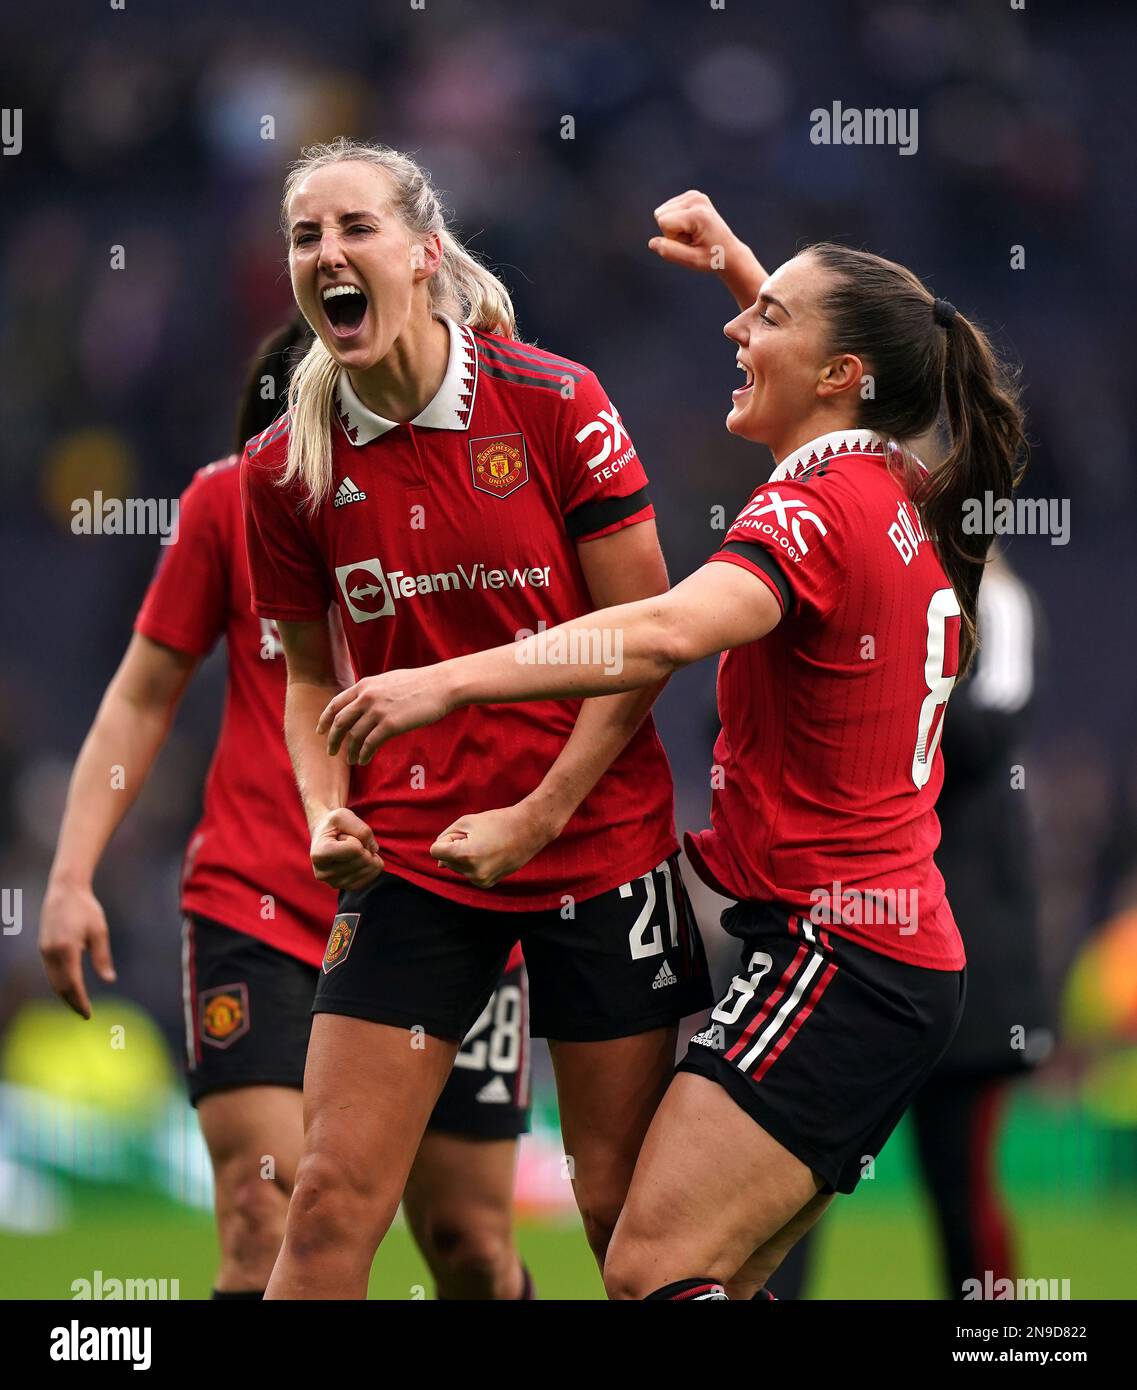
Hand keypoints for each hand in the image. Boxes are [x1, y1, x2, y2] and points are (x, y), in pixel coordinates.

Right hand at [39, 881, 116, 1018]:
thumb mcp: (99, 932)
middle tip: (84, 1015)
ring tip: (77, 1005)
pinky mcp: (43, 947)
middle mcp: (51, 953)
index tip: (88, 1015)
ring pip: (53, 981)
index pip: (73, 985)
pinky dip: (59, 983)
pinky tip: (69, 988)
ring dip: (64, 995)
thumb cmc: (86, 908)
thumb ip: (102, 957)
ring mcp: (44, 950)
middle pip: (60, 987)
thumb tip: (109, 980)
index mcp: (67, 950)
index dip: (80, 1001)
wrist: (65, 889)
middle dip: (71, 1002)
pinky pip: (50, 972)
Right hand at [310, 807, 384, 889]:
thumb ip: (361, 829)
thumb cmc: (334, 825)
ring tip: (352, 851)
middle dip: (364, 846)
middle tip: (349, 842)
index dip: (355, 837)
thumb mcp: (343, 815)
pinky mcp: (346, 887)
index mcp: (319, 855)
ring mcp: (335, 883)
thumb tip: (374, 849)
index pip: (356, 849)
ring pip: (370, 868)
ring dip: (368, 854)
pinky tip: (360, 859)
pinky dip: (372, 864)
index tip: (343, 836)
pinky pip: (371, 876)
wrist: (325, 836)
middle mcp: (323, 874)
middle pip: (364, 859)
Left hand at [317, 667, 452, 765]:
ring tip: (351, 760)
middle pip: (340, 722)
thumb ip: (372, 691)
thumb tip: (362, 703)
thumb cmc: (419, 683)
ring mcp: (378, 711)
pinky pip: (370, 744)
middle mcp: (366, 697)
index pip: (336, 704)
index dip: (325, 719)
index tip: (321, 731)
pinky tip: (363, 760)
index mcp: (364, 685)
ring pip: (354, 736)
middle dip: (333, 739)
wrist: (440, 685)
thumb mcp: (388, 681)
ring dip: (350, 751)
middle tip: (331, 752)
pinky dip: (364, 754)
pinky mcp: (390, 725)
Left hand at [430, 803, 560, 889]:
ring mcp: (481, 880)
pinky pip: (469, 873)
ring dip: (465, 856)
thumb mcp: (466, 822)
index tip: (466, 833)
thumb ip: (446, 838)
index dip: (448, 838)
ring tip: (487, 845)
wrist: (530, 829)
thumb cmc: (498, 821)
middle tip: (480, 838)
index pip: (436, 851)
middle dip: (456, 848)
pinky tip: (491, 854)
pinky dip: (474, 864)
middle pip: (446, 861)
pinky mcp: (488, 883)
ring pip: (457, 868)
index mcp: (466, 856)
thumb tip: (439, 864)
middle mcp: (473, 873)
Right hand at [650, 190, 744, 271]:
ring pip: (662, 212)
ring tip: (693, 234)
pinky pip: (667, 210)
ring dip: (674, 227)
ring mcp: (694, 195)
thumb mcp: (692, 261)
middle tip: (692, 239)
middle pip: (661, 215)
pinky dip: (676, 221)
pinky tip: (692, 227)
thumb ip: (670, 252)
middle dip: (671, 232)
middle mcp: (696, 199)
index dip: (671, 238)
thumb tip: (651, 243)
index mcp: (698, 213)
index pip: (663, 222)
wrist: (728, 250)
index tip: (690, 243)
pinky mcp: (691, 196)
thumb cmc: (712, 258)